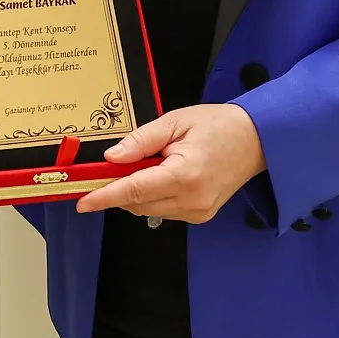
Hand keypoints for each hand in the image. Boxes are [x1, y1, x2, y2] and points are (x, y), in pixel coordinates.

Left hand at [77, 103, 265, 224]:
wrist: (256, 140)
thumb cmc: (218, 125)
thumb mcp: (175, 122)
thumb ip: (141, 141)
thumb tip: (112, 158)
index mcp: (184, 176)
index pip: (133, 190)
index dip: (104, 196)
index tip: (82, 201)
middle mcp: (191, 201)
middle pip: (137, 203)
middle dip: (117, 188)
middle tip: (108, 168)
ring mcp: (197, 212)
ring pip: (148, 209)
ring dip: (136, 192)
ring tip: (148, 163)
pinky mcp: (200, 216)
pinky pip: (163, 210)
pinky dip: (152, 196)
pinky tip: (160, 175)